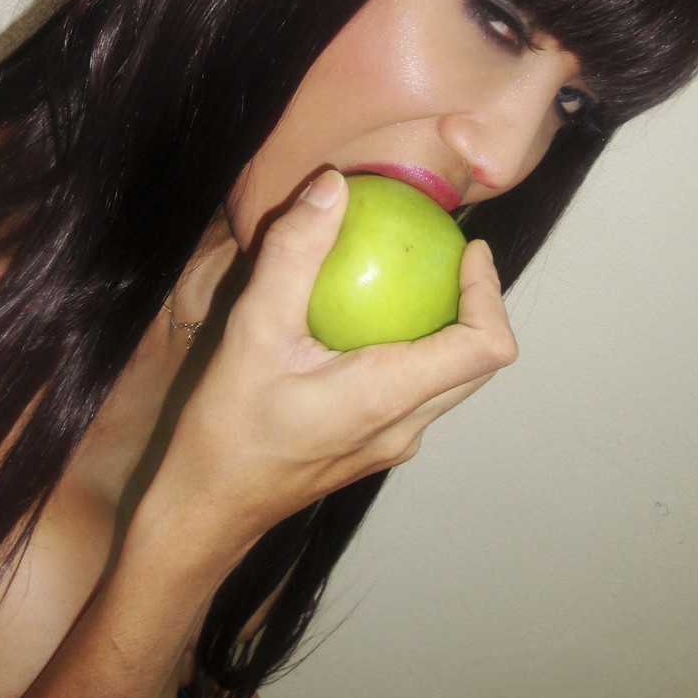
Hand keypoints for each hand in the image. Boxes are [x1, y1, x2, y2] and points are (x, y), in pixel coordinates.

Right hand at [152, 170, 516, 555]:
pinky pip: (412, 394)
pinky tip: (359, 327)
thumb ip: (293, 255)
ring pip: (446, 382)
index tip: (468, 251)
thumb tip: (332, 187)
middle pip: (476, 364)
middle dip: (475, 306)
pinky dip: (408, 353)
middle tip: (442, 256)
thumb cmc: (227, 432)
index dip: (490, 292)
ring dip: (443, 331)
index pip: (486, 347)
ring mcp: (390, 445)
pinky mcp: (369, 449)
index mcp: (390, 396)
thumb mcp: (253, 330)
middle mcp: (404, 427)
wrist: (206, 511)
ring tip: (407, 281)